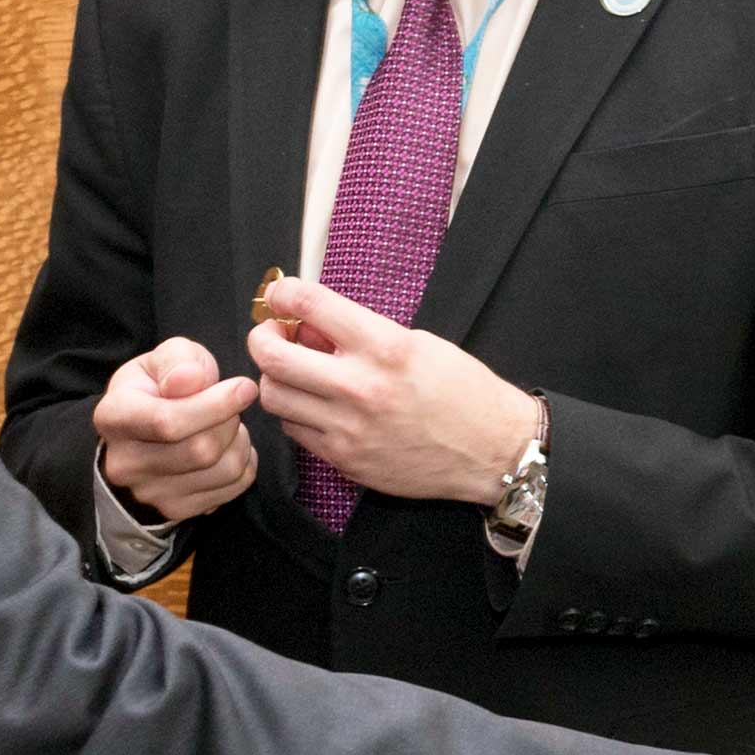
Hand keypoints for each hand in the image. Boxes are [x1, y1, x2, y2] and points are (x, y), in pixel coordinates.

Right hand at [95, 336, 257, 522]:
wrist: (149, 427)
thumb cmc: (162, 385)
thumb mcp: (167, 357)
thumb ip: (178, 361)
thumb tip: (190, 380)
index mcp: (113, 417)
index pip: (167, 423)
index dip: (215, 405)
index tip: (244, 387)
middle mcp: (123, 463)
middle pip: (201, 450)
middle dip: (230, 420)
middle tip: (231, 403)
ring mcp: (149, 492)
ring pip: (222, 470)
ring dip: (240, 440)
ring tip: (228, 424)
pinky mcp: (176, 509)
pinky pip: (234, 486)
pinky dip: (244, 462)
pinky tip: (228, 446)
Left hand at [249, 275, 542, 504]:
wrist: (492, 450)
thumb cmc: (463, 391)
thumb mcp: (420, 343)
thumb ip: (363, 333)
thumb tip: (311, 327)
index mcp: (385, 347)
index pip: (310, 306)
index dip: (283, 295)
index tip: (281, 296)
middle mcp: (361, 387)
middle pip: (272, 357)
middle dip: (262, 338)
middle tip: (272, 335)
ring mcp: (349, 428)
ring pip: (273, 396)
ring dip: (276, 378)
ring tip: (295, 373)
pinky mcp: (345, 459)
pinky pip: (294, 430)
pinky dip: (296, 412)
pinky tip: (316, 405)